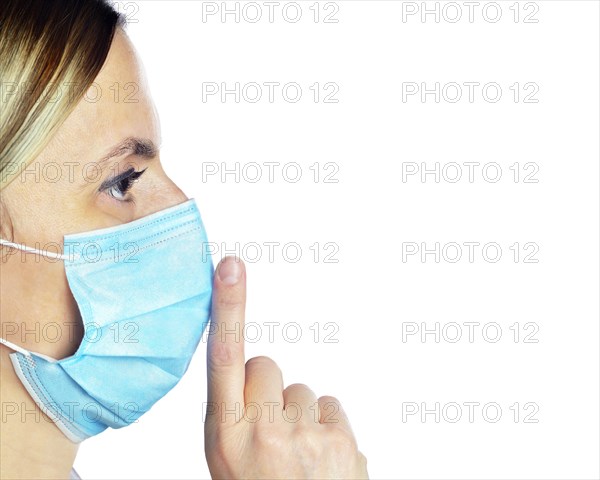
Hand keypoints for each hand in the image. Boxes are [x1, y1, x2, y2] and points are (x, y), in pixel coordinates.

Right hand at [204, 256, 368, 479]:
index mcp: (226, 438)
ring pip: (303, 391)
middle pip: (267, 367)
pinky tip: (320, 457)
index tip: (231, 267)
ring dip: (299, 414)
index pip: (224, 358)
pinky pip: (331, 407)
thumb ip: (236, 418)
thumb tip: (254, 385)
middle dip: (268, 389)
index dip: (229, 308)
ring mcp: (306, 436)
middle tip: (270, 427)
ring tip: (297, 455)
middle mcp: (264, 431)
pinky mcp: (342, 441)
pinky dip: (326, 427)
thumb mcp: (229, 464)